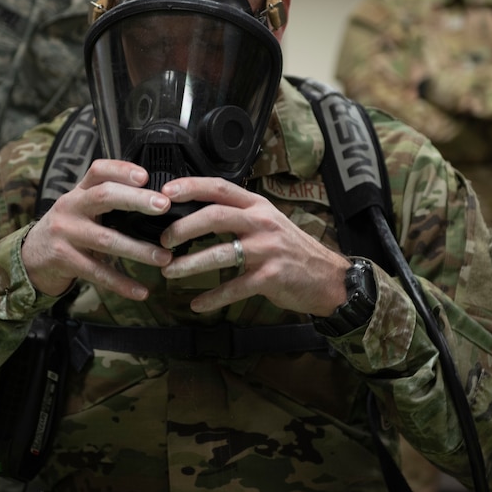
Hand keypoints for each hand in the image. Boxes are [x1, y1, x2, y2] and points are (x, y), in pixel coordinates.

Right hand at [21, 159, 172, 300]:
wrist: (29, 257)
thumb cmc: (67, 229)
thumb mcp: (80, 208)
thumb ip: (108, 201)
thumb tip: (154, 200)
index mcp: (78, 192)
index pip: (98, 171)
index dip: (121, 170)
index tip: (146, 176)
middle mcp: (70, 208)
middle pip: (104, 197)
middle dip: (136, 200)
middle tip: (163, 207)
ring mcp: (66, 234)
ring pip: (106, 239)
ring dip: (138, 250)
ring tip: (164, 257)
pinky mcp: (64, 260)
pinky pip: (97, 273)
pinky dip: (120, 284)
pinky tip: (141, 291)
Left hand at [157, 177, 350, 315]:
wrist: (327, 277)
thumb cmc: (290, 249)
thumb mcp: (267, 222)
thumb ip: (237, 216)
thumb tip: (194, 216)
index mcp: (257, 206)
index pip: (220, 188)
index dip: (191, 187)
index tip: (165, 193)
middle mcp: (262, 223)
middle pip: (216, 216)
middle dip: (184, 227)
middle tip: (163, 239)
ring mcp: (267, 250)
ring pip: (221, 253)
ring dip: (190, 264)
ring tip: (170, 271)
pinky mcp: (271, 276)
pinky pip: (235, 287)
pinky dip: (213, 298)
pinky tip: (197, 304)